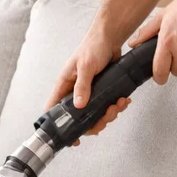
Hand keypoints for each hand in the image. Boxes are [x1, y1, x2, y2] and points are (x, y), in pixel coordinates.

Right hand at [45, 23, 138, 144]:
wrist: (110, 38)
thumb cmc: (92, 47)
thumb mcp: (85, 66)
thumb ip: (82, 86)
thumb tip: (79, 106)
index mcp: (64, 86)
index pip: (54, 110)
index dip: (59, 127)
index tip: (73, 139)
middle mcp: (74, 92)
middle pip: (79, 119)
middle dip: (96, 122)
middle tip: (107, 114)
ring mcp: (89, 93)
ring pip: (96, 115)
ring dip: (110, 114)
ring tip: (119, 104)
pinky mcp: (102, 92)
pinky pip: (107, 107)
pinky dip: (116, 107)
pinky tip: (123, 100)